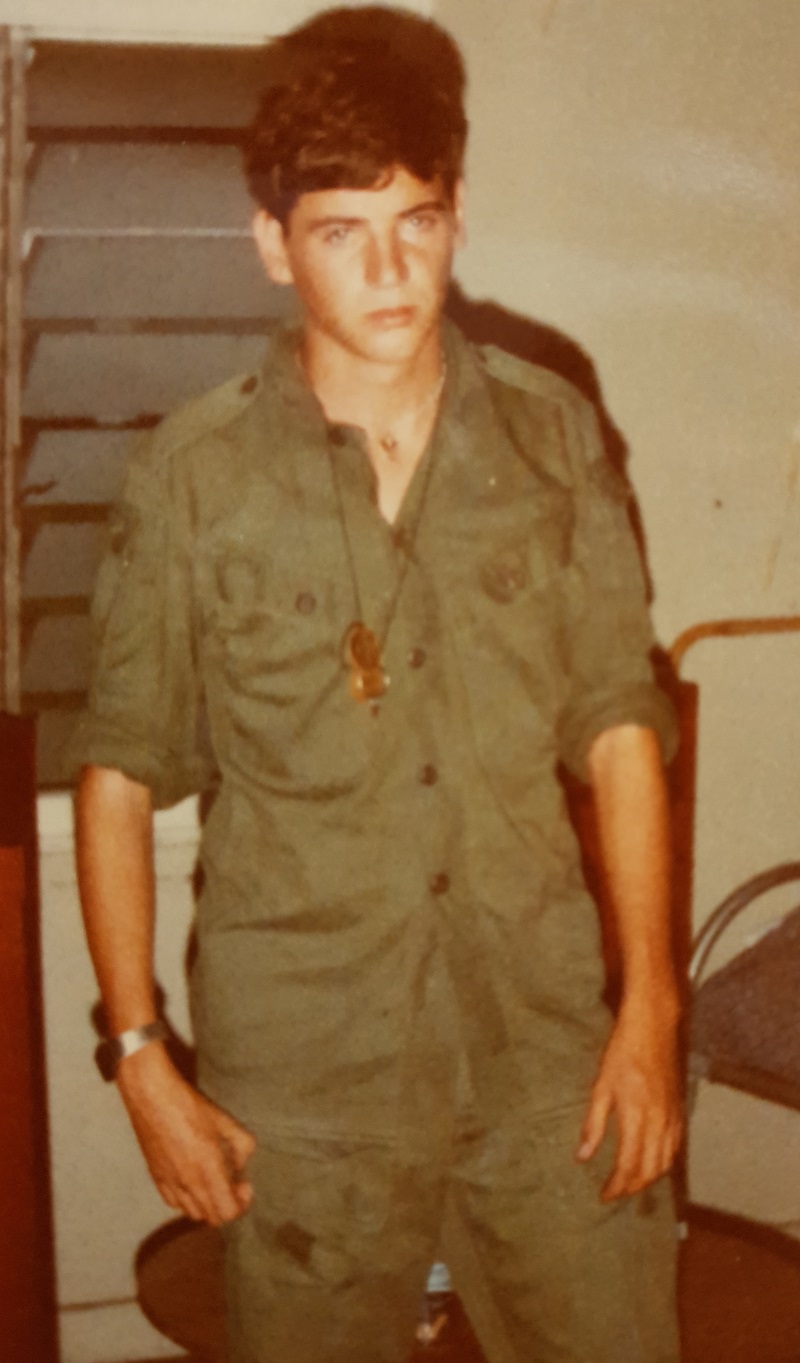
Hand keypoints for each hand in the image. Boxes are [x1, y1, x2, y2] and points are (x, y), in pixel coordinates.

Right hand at [116, 1043, 255, 1224]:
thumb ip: (242, 1147)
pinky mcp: (155, 1178)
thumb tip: (240, 1166)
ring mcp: (169, 1183)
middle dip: (227, 1205)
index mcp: (208, 1168)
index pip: (228, 1212)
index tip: (244, 1183)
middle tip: (233, 1183)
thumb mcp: (225, 1121)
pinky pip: (174, 1203)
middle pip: (212, 1218)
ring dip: (208, 1205)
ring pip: (193, 1214)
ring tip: (213, 1182)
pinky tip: (192, 1180)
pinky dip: (187, 1200)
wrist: (151, 1096)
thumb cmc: (189, 1105)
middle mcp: (188, 1182)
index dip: (242, 1203)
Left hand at [576, 996, 682, 1200]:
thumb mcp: (601, 1086)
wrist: (654, 1028)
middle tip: (615, 1193)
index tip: (604, 1195)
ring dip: (649, 1179)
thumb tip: (583, 1157)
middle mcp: (659, 1123)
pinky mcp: (680, 1111)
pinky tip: (653, 1164)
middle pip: (649, 1171)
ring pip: (665, 1163)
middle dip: (632, 1187)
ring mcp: (673, 1118)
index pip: (628, 1166)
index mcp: (637, 1118)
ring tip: (631, 1184)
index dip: (616, 1186)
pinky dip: (664, 1163)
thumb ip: (593, 1124)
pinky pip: (675, 1147)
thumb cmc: (623, 1053)